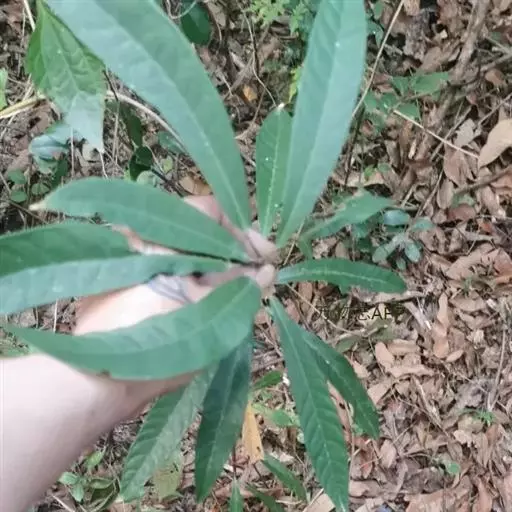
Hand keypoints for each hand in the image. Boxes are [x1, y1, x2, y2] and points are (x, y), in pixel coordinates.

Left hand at [73, 195, 276, 407]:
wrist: (100, 382)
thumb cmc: (158, 341)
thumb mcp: (209, 309)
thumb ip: (241, 283)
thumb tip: (266, 268)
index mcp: (157, 235)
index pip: (211, 212)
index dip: (243, 234)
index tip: (265, 258)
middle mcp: (138, 237)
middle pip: (198, 233)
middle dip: (232, 254)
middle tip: (257, 276)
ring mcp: (128, 260)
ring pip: (185, 254)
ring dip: (215, 269)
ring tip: (240, 291)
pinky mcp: (124, 283)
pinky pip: (168, 269)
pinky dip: (193, 279)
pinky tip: (211, 299)